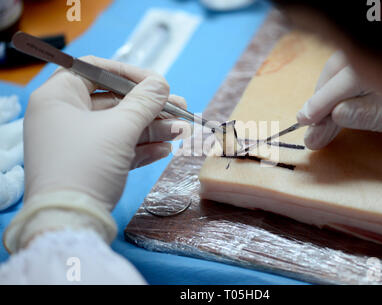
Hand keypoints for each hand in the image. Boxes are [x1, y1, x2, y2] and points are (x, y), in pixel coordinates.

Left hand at [24, 56, 188, 208]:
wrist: (69, 221)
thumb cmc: (86, 164)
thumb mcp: (118, 129)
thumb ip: (143, 103)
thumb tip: (161, 84)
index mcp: (59, 97)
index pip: (95, 70)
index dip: (129, 74)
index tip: (158, 82)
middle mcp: (65, 116)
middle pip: (114, 101)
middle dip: (150, 107)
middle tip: (181, 109)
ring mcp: (77, 142)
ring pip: (120, 127)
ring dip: (152, 129)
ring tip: (182, 131)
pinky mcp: (89, 164)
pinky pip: (118, 148)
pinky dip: (141, 148)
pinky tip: (165, 149)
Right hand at [296, 51, 381, 149]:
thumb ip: (368, 114)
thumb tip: (336, 114)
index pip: (344, 82)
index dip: (320, 101)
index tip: (304, 120)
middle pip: (340, 67)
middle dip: (321, 95)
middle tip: (308, 122)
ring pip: (347, 61)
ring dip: (329, 86)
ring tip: (320, 110)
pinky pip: (359, 60)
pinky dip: (345, 78)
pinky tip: (340, 94)